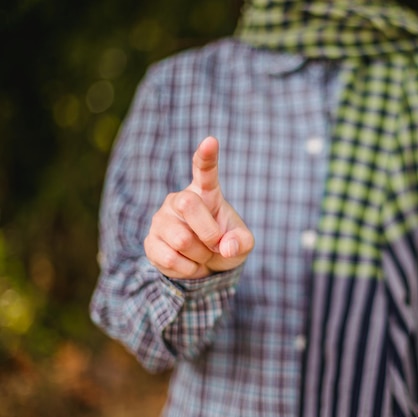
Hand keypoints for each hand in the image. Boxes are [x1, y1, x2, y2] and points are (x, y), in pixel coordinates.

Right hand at [144, 137, 253, 278]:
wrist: (206, 267)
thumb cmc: (225, 244)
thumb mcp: (242, 243)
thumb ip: (241, 242)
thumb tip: (226, 246)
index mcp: (206, 192)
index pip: (205, 170)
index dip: (206, 156)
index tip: (211, 141)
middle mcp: (180, 200)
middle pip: (188, 205)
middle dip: (209, 233)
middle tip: (216, 244)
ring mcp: (162, 219)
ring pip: (181, 239)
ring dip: (199, 255)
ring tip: (202, 254)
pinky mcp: (150, 241)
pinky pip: (169, 257)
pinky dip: (187, 268)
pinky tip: (189, 263)